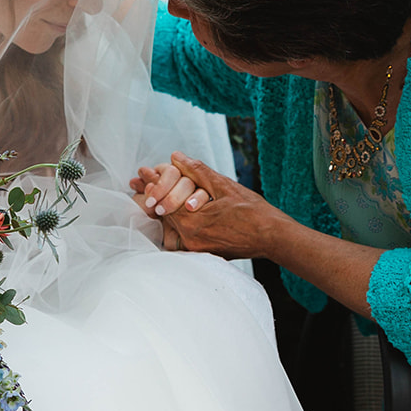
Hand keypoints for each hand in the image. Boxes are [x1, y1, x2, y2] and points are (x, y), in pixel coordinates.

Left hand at [135, 152, 277, 259]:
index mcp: (193, 221)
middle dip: (154, 196)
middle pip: (165, 215)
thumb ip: (198, 171)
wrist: (272, 237)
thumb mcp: (224, 186)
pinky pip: (182, 237)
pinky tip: (175, 212)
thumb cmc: (253, 211)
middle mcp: (191, 239)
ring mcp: (197, 248)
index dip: (153, 185)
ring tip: (155, 195)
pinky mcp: (203, 253)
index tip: (142, 174)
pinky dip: (177, 223)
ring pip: (172, 227)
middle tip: (138, 181)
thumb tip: (176, 157)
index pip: (164, 201)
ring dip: (165, 210)